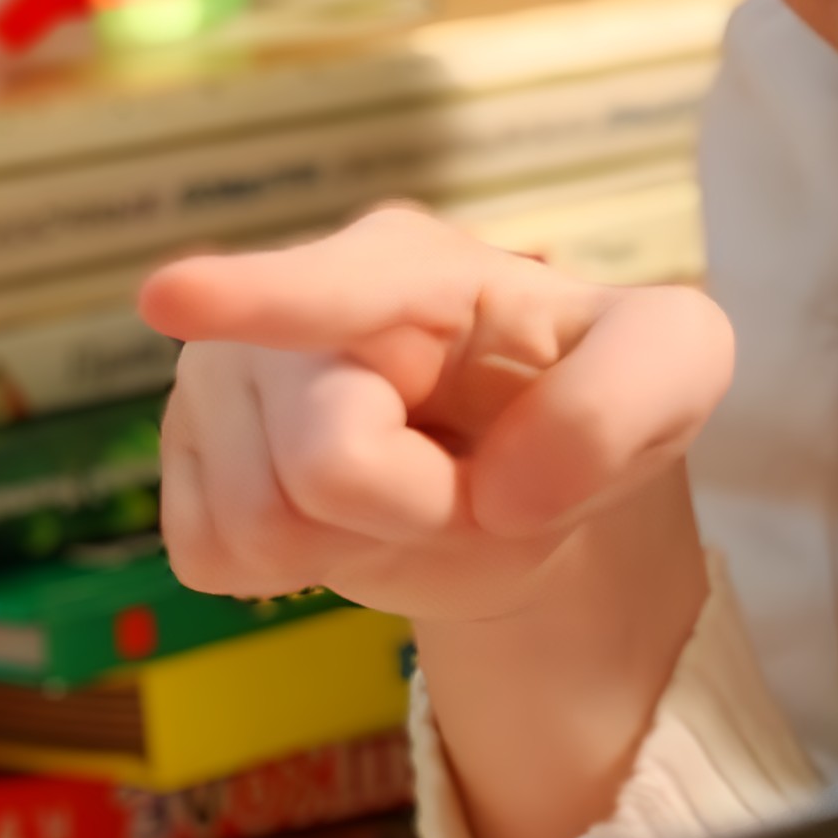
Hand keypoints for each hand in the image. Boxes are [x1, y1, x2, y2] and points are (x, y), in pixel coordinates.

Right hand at [141, 204, 732, 624]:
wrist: (509, 470)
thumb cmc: (572, 395)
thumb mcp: (668, 370)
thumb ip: (626, 400)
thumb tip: (501, 487)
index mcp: (410, 266)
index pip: (329, 292)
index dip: (250, 298)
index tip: (169, 300)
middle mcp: (290, 306)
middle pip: (326, 465)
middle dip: (417, 511)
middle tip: (465, 486)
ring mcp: (219, 377)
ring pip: (256, 526)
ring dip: (351, 546)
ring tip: (400, 494)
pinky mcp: (182, 455)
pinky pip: (207, 557)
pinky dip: (289, 571)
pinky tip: (334, 517)